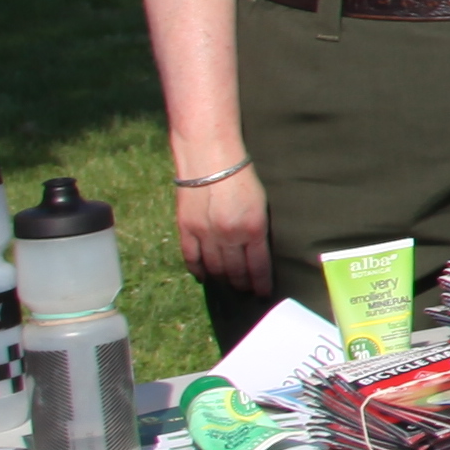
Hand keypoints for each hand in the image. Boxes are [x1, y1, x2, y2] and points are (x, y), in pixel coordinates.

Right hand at [174, 166, 274, 289]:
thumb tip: (257, 253)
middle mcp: (230, 236)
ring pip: (214, 268)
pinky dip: (198, 270)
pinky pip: (191, 258)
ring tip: (228, 285)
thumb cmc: (241, 175)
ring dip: (223, 279)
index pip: (258, 267)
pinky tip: (204, 276)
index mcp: (254, 229)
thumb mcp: (261, 203)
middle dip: (242, 284)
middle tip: (245, 291)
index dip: (260, 284)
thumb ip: (258, 230)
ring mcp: (206, 234)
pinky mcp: (186, 228)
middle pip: (236, 271)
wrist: (210, 156)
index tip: (262, 293)